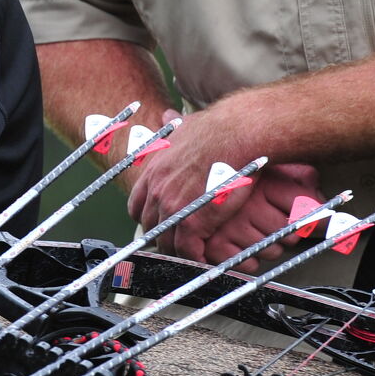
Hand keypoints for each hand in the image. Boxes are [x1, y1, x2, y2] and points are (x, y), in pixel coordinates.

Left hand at [128, 105, 321, 269]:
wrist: (237, 135)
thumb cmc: (219, 129)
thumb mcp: (185, 124)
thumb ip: (173, 126)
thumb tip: (166, 116)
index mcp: (154, 171)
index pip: (137, 205)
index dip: (148, 216)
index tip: (158, 223)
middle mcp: (157, 190)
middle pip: (150, 226)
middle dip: (162, 236)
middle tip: (176, 244)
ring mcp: (172, 208)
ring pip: (167, 242)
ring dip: (178, 252)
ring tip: (191, 256)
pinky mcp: (192, 222)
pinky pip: (186, 250)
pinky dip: (194, 257)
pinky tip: (204, 259)